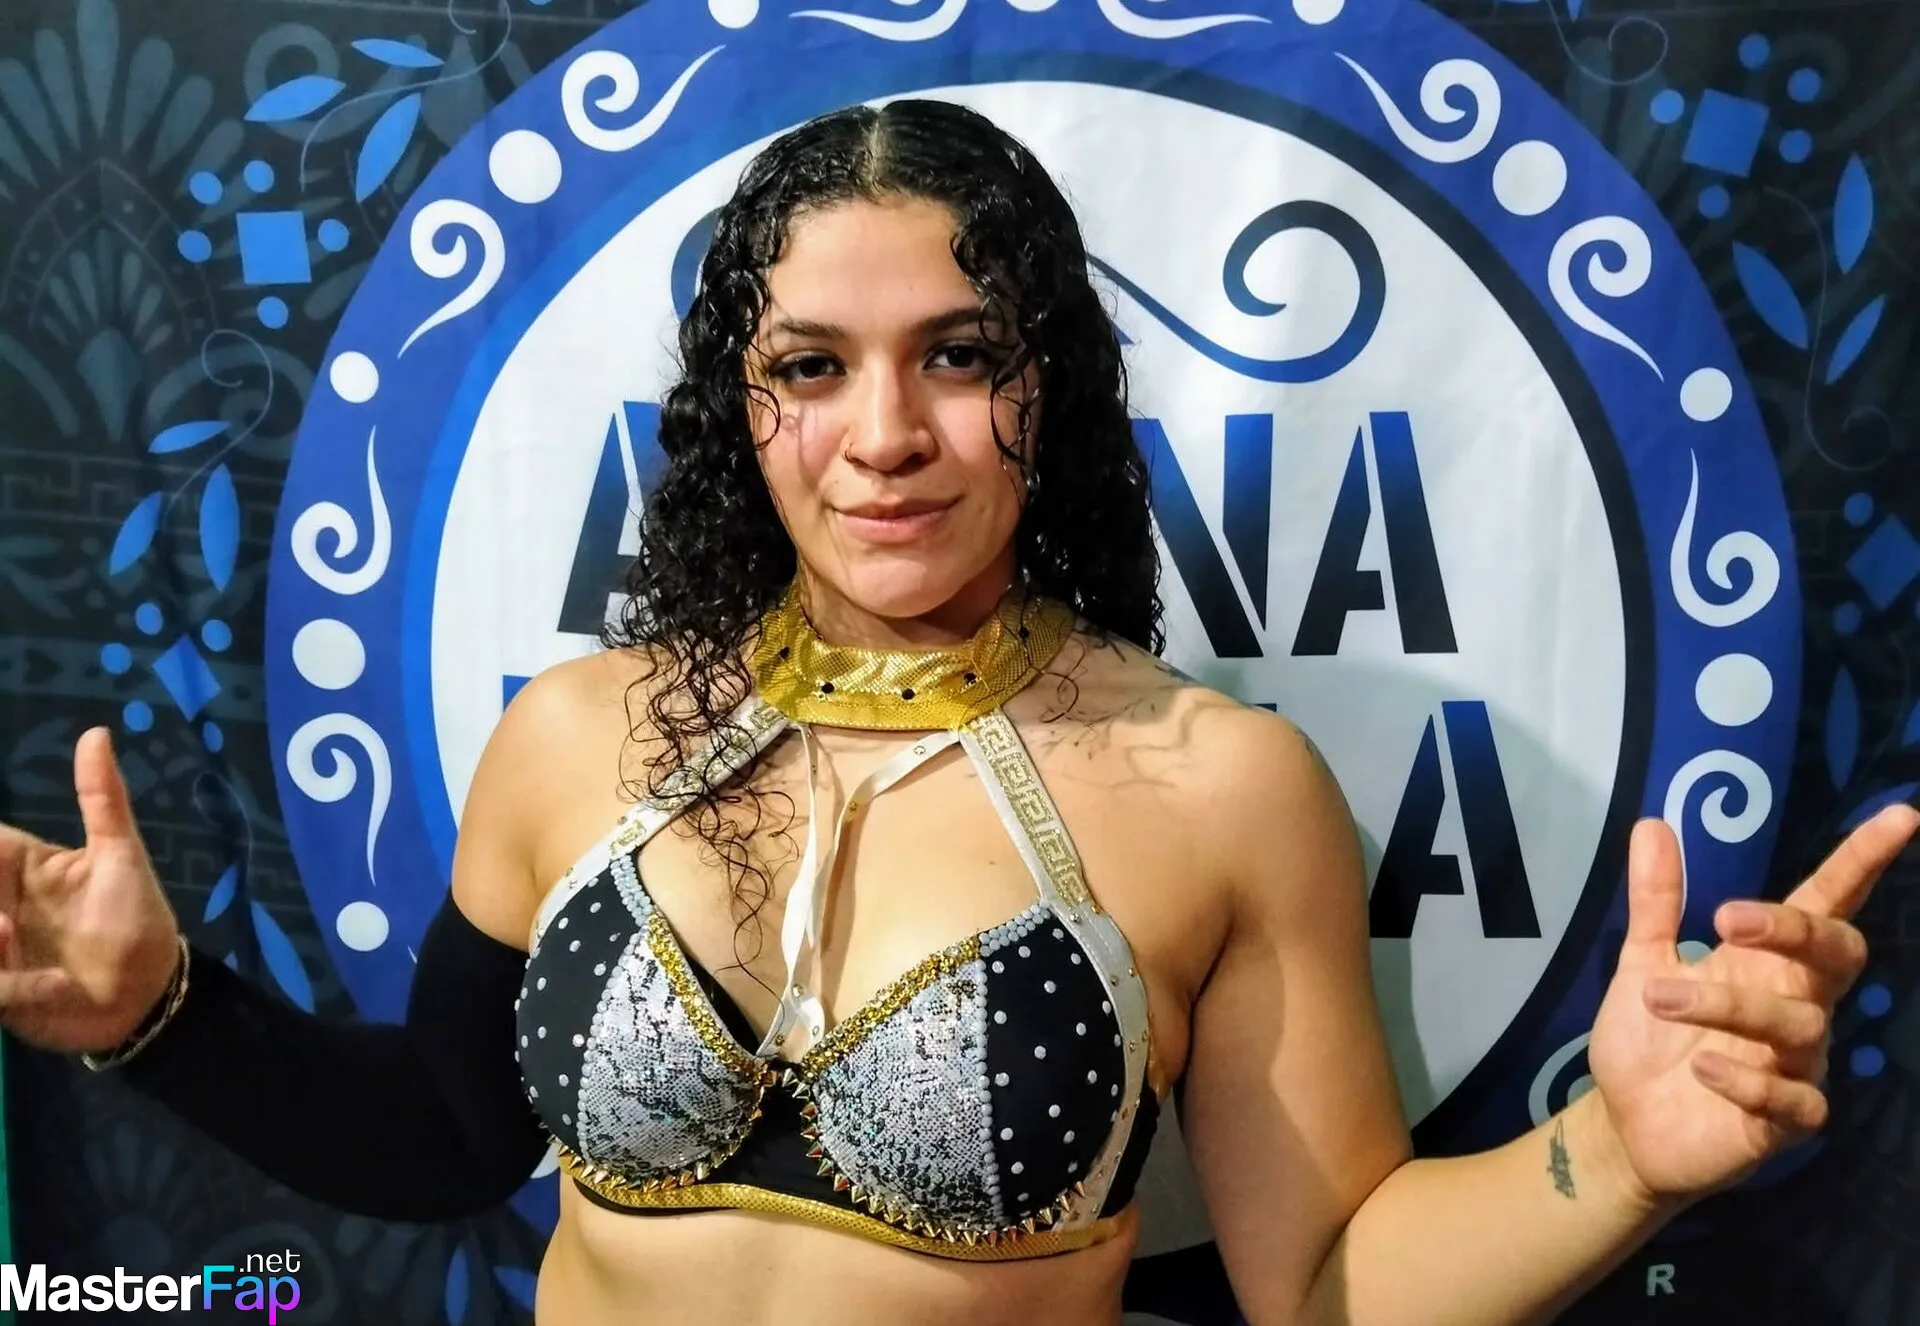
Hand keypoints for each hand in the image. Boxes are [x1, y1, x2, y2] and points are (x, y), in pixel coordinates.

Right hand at [0, 727, 182, 1054]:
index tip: (3, 884)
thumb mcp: (121, 856)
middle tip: (6, 921)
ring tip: (11, 939)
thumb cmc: (136, 919)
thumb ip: (103, 799)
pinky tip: (52, 986)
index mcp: (17, 866)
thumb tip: (97, 732)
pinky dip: (9, 986)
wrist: (149, 995)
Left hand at [1586, 803, 1918, 1204]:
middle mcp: (1796, 1006)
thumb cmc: (1649, 1038)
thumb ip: (1655, 900)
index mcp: (1768, 963)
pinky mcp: (1783, 1123)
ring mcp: (1796, 1065)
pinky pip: (1794, 1099)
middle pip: (1838, 957)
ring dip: (1726, 1005)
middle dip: (1794, 931)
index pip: (1828, 904)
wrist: (1626, 1126)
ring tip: (1659, 997)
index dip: (1864, 861)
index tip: (1900, 816)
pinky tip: (1704, 1069)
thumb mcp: (1641, 960)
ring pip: (1801, 1024)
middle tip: (1725, 918)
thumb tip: (1652, 823)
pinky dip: (1749, 1080)